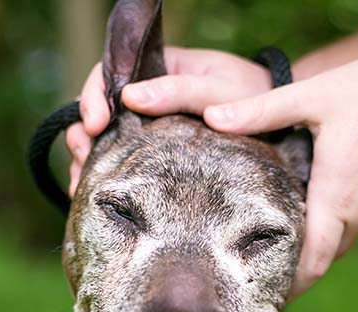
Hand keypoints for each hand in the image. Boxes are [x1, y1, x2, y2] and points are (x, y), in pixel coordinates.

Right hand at [66, 47, 270, 192]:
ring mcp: (146, 128)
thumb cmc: (250, 96)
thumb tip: (131, 97)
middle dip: (83, 136)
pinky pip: (121, 161)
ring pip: (103, 140)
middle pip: (97, 111)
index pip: (108, 75)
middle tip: (83, 160)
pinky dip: (104, 175)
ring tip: (80, 185)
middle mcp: (145, 99)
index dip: (92, 98)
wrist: (276, 122)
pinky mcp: (153, 153)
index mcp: (155, 71)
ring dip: (86, 161)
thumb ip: (178, 91)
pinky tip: (95, 194)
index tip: (95, 125)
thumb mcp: (218, 89)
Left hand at [204, 43, 357, 295]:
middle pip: (324, 257)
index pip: (312, 263)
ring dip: (316, 246)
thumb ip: (263, 111)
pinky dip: (336, 226)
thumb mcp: (314, 97)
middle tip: (265, 268)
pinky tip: (322, 209)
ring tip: (286, 241)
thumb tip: (213, 117)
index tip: (266, 297)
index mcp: (337, 200)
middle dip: (297, 268)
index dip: (290, 285)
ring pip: (342, 241)